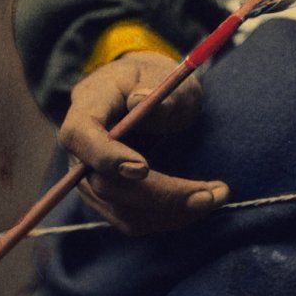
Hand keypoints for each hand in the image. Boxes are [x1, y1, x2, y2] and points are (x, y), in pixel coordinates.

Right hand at [57, 52, 226, 235]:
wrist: (146, 94)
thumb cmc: (155, 81)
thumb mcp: (164, 75)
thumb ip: (157, 91)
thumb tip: (139, 101)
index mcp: (88, 104)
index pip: (80, 135)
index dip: (106, 157)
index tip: (143, 169)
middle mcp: (81, 148)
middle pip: (103, 184)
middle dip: (159, 194)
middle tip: (210, 194)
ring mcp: (90, 178)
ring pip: (120, 209)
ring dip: (170, 212)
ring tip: (214, 196)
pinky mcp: (107, 199)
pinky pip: (131, 219)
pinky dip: (167, 218)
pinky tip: (197, 204)